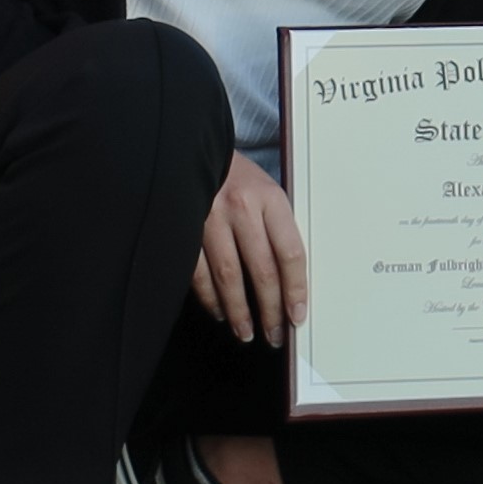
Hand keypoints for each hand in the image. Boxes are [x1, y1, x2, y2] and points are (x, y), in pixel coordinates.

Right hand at [192, 153, 304, 341]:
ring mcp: (211, 219)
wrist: (197, 149)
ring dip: (239, 311)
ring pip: (229, 276)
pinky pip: (199, 273)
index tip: (297, 315)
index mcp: (270, 199)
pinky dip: (210, 297)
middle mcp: (242, 208)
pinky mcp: (185, 228)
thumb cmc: (239, 178)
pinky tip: (219, 311)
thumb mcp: (268, 193)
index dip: (296, 289)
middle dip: (270, 309)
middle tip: (275, 334)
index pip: (290, 252)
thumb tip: (292, 280)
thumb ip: (278, 229)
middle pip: (262, 270)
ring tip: (247, 332)